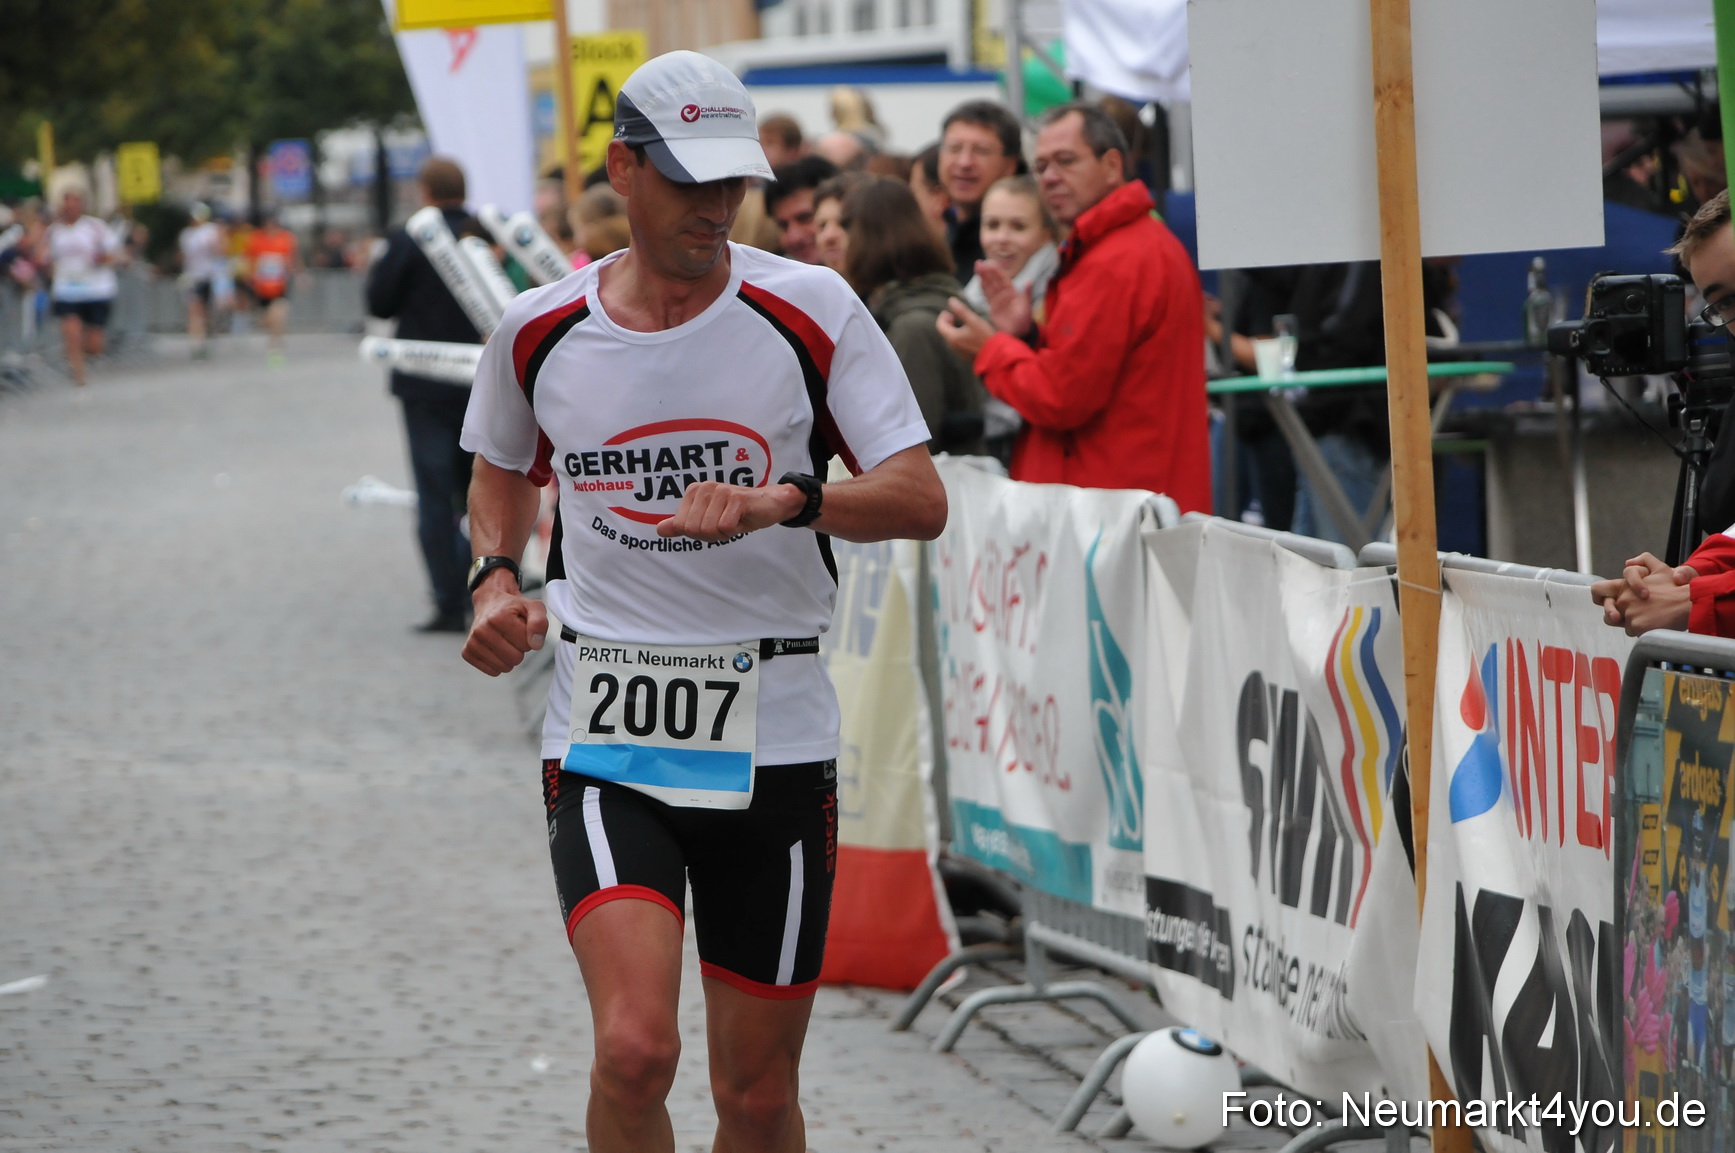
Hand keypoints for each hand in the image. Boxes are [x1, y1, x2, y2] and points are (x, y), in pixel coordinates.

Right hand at [463, 569, 548, 675]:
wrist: (491, 602)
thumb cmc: (514, 607)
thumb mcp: (534, 608)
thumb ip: (539, 623)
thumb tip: (536, 645)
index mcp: (499, 618)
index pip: (527, 645)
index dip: (528, 638)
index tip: (521, 627)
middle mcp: (482, 630)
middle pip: (515, 659)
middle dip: (519, 649)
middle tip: (513, 635)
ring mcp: (472, 642)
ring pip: (504, 667)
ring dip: (509, 657)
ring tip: (505, 640)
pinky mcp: (467, 652)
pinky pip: (492, 671)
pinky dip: (498, 663)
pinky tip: (495, 648)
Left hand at [656, 480, 805, 541]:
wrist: (769, 505)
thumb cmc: (737, 512)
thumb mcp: (706, 519)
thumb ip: (683, 524)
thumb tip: (660, 530)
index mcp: (694, 491)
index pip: (682, 527)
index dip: (699, 533)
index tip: (714, 523)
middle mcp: (705, 488)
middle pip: (694, 530)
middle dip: (711, 535)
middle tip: (726, 523)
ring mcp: (721, 491)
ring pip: (709, 529)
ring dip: (724, 533)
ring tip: (734, 520)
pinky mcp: (737, 498)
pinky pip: (725, 527)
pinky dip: (735, 530)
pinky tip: (742, 519)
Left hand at [937, 297, 996, 360]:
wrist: (994, 356)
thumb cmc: (984, 337)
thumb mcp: (973, 321)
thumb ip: (961, 310)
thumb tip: (951, 300)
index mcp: (952, 337)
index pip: (940, 326)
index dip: (942, 317)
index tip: (948, 312)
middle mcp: (953, 346)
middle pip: (944, 332)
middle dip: (947, 323)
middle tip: (952, 316)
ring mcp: (958, 352)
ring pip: (951, 339)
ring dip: (953, 330)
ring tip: (961, 324)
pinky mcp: (965, 355)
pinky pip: (958, 344)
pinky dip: (959, 337)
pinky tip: (968, 334)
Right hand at [975, 260, 1032, 337]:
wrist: (1019, 333)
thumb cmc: (1024, 320)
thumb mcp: (1027, 306)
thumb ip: (1027, 294)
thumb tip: (1030, 280)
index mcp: (1013, 292)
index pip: (1003, 279)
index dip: (997, 272)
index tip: (991, 264)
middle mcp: (1004, 294)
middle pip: (994, 281)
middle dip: (987, 272)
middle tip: (979, 263)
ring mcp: (997, 300)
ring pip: (989, 286)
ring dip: (983, 278)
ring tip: (977, 268)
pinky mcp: (992, 307)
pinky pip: (987, 296)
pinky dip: (983, 288)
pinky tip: (979, 281)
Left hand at [1590, 552, 1694, 635]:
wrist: (1690, 603)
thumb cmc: (1676, 587)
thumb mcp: (1661, 568)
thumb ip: (1644, 561)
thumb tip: (1628, 562)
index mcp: (1624, 586)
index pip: (1597, 591)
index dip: (1601, 599)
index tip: (1610, 604)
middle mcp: (1622, 600)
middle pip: (1609, 615)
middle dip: (1620, 617)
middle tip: (1638, 615)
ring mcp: (1629, 614)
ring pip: (1623, 625)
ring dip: (1634, 624)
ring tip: (1651, 618)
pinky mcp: (1637, 627)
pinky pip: (1634, 633)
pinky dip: (1643, 631)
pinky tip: (1655, 625)